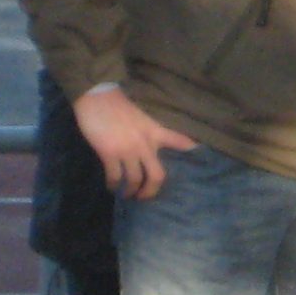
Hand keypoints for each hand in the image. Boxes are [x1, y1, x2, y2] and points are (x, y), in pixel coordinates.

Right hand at [72, 88, 199, 200]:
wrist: (97, 98)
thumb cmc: (118, 106)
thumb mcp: (142, 118)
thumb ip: (148, 133)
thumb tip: (148, 148)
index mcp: (154, 131)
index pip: (178, 141)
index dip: (190, 149)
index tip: (198, 154)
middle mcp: (145, 143)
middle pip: (157, 175)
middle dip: (151, 191)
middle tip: (145, 196)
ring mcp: (127, 150)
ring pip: (135, 180)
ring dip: (130, 191)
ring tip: (127, 195)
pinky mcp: (109, 154)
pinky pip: (115, 177)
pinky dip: (113, 185)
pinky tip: (112, 186)